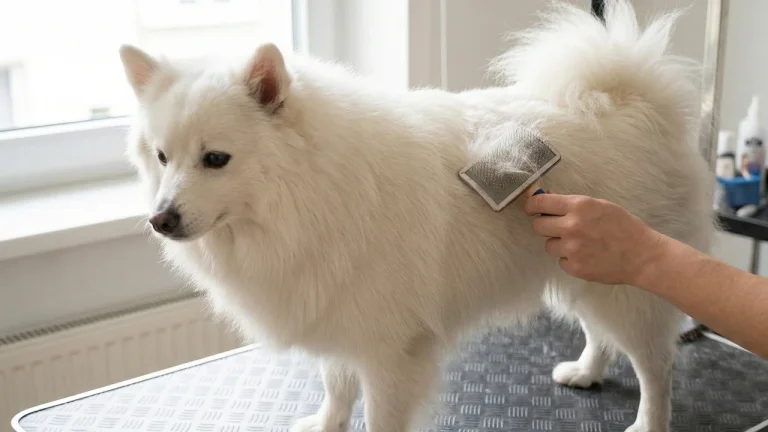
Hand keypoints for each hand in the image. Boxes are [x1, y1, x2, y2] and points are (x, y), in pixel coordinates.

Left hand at [524, 193, 663, 284]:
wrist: (642, 256)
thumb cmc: (624, 227)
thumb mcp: (599, 206)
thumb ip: (572, 204)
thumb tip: (545, 198)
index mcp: (579, 206)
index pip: (540, 203)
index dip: (531, 206)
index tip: (531, 209)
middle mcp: (572, 226)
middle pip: (537, 225)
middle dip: (545, 225)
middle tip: (558, 227)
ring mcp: (572, 249)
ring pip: (548, 245)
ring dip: (559, 244)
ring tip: (580, 244)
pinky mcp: (575, 267)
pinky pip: (561, 261)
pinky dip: (570, 259)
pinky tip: (587, 256)